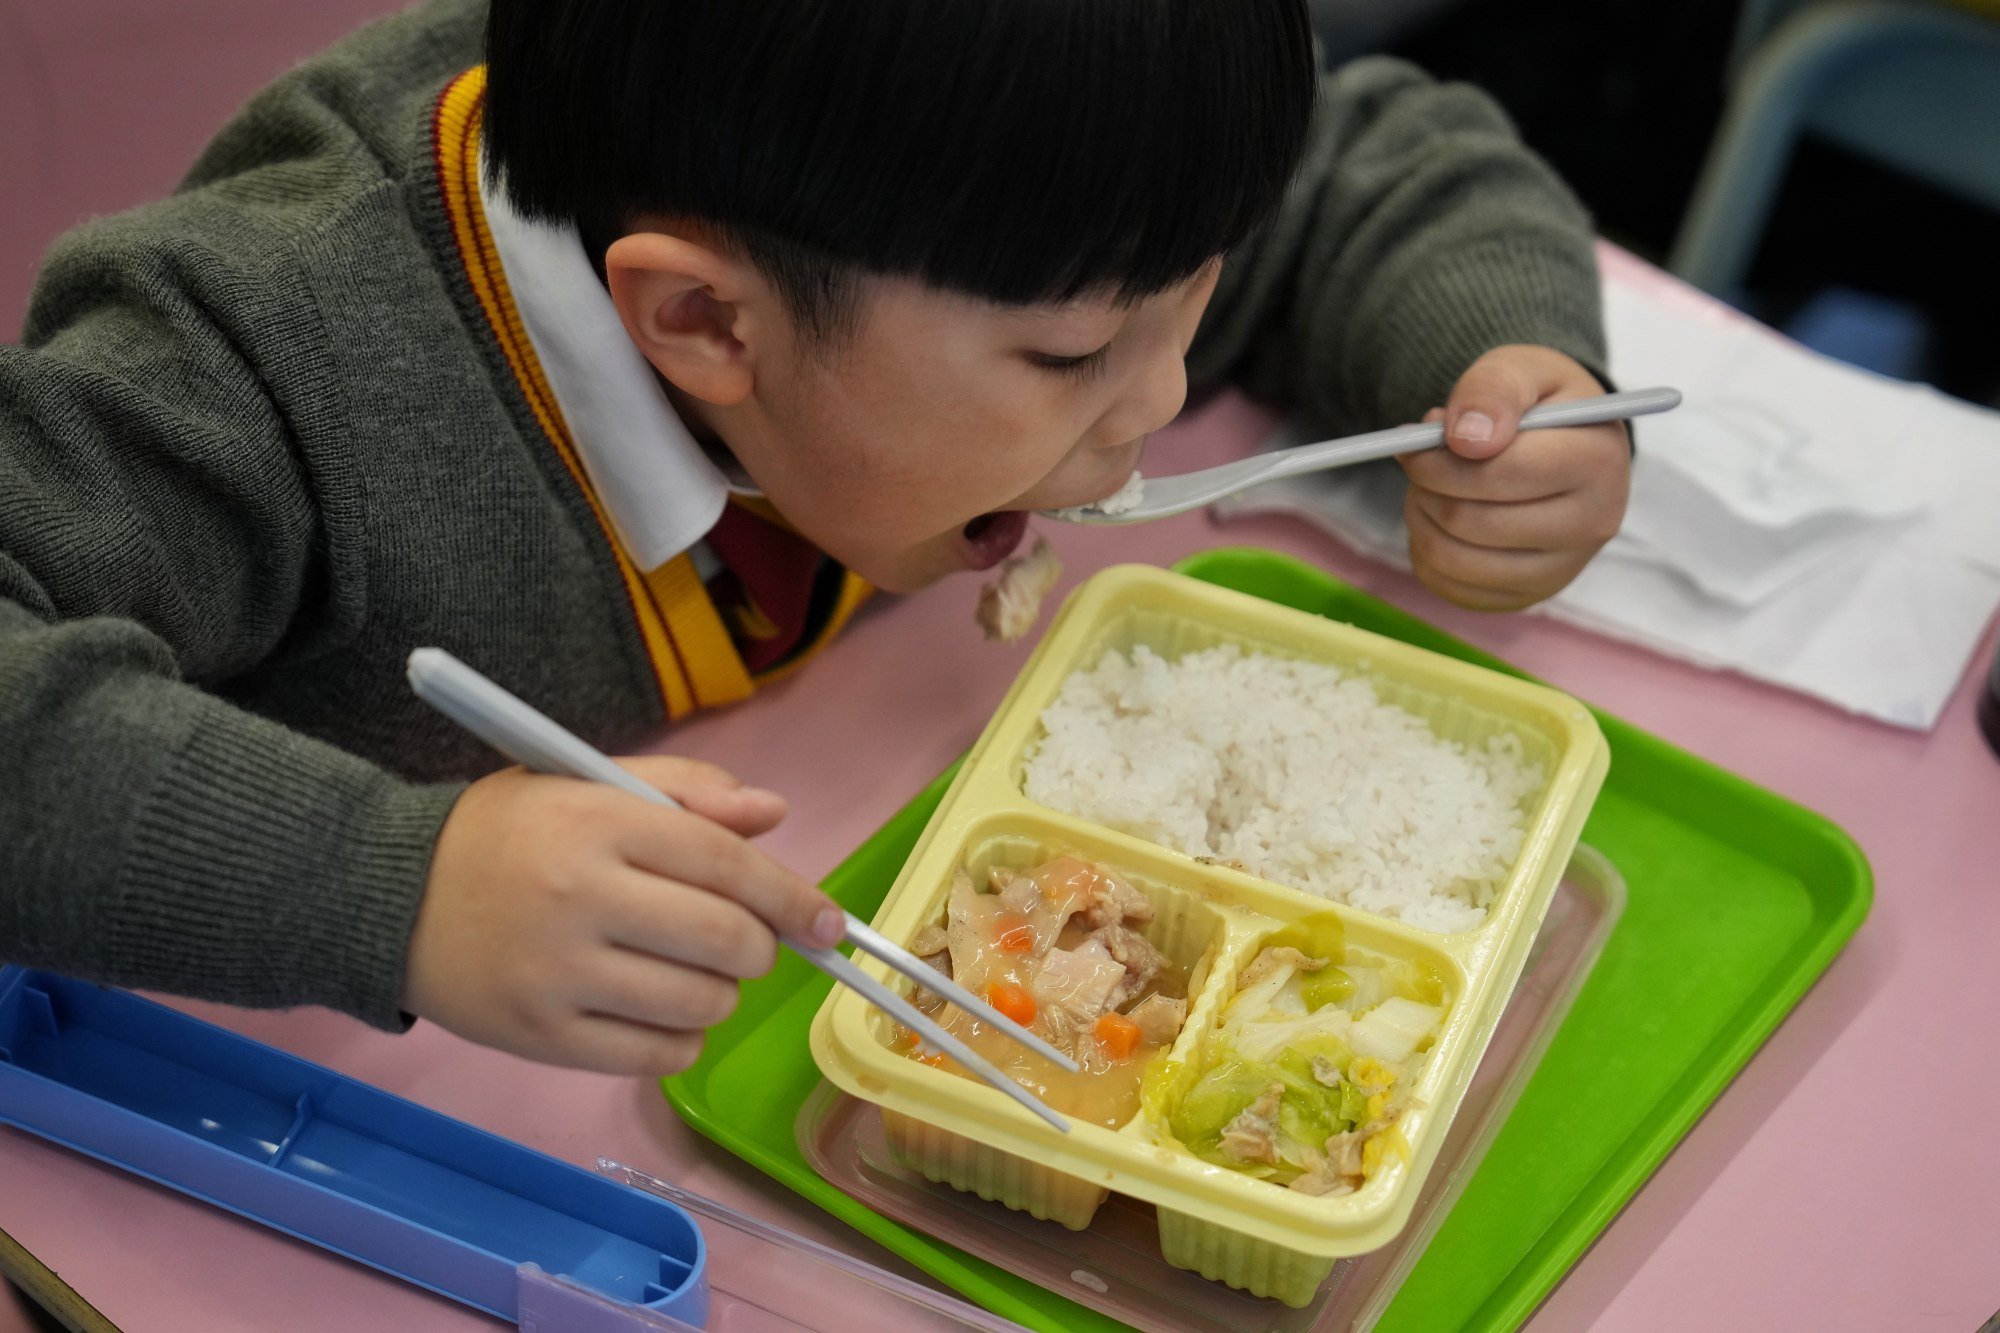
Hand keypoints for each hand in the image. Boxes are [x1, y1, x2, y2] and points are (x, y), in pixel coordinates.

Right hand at [403, 756, 842, 1075]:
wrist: (386, 895)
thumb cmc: (506, 833)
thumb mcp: (589, 783)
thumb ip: (686, 790)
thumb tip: (774, 814)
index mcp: (599, 823)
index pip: (727, 865)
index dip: (792, 898)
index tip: (829, 923)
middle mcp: (581, 898)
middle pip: (725, 941)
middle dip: (759, 947)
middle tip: (743, 942)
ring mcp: (558, 975)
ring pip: (700, 1004)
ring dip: (719, 994)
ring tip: (687, 970)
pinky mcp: (539, 1038)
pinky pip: (656, 1057)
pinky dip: (681, 1039)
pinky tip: (659, 1010)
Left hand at [1398, 344, 1630, 610]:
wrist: (1563, 441)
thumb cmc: (1537, 403)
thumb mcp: (1519, 369)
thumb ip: (1492, 389)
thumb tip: (1467, 438)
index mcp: (1598, 462)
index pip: (1499, 473)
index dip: (1440, 459)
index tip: (1418, 441)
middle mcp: (1591, 524)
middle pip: (1470, 522)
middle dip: (1426, 487)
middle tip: (1419, 461)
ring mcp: (1563, 569)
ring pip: (1453, 559)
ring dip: (1421, 518)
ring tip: (1430, 486)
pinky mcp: (1529, 595)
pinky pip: (1450, 587)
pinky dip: (1426, 552)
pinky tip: (1441, 519)